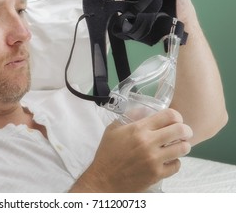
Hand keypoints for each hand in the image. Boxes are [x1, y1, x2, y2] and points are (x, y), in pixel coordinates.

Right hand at [70, 109, 192, 191]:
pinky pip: (177, 165)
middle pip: (180, 130)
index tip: (175, 119)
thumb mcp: (113, 129)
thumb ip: (130, 117)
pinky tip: (168, 160)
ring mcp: (154, 160)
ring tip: (178, 146)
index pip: (168, 115)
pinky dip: (175, 161)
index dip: (176, 116)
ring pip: (182, 148)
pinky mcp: (157, 174)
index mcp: (138, 129)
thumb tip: (146, 109)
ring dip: (183, 145)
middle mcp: (148, 143)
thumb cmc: (107, 153)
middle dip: (185, 130)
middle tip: (183, 132)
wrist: (104, 179)